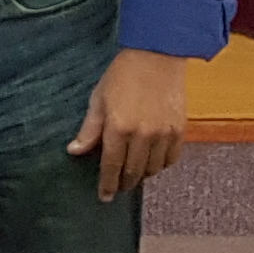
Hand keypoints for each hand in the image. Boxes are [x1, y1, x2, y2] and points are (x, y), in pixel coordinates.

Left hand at [67, 48, 189, 201]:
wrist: (156, 56)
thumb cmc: (123, 75)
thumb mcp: (98, 100)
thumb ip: (89, 130)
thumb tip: (74, 151)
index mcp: (118, 128)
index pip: (111, 166)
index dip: (107, 184)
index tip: (104, 196)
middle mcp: (142, 135)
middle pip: (132, 172)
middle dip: (124, 183)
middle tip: (118, 186)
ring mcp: (163, 134)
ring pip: (152, 169)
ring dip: (142, 175)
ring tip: (134, 173)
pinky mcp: (179, 130)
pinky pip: (171, 159)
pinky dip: (161, 165)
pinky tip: (153, 162)